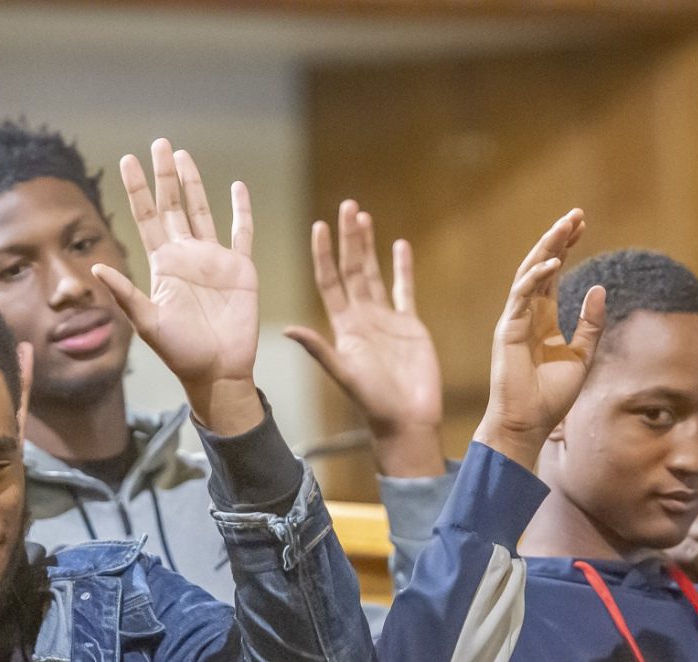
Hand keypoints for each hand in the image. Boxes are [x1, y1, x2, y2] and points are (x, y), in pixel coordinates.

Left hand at [93, 139, 261, 433]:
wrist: (218, 371)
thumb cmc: (181, 353)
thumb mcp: (148, 323)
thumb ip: (125, 295)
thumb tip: (95, 268)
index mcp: (163, 265)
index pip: (146, 217)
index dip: (137, 189)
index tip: (127, 159)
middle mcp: (186, 256)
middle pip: (173, 206)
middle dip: (165, 176)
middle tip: (159, 144)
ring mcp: (214, 260)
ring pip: (202, 211)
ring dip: (194, 184)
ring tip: (183, 156)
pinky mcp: (241, 269)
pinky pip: (242, 232)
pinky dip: (241, 210)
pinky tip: (237, 187)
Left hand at [285, 201, 444, 476]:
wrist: (405, 419)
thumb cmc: (373, 402)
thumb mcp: (342, 373)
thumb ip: (319, 349)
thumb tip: (287, 329)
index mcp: (343, 326)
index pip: (330, 281)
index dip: (323, 254)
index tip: (319, 226)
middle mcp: (361, 318)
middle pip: (352, 269)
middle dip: (349, 238)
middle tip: (348, 206)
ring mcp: (386, 320)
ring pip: (376, 274)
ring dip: (370, 246)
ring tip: (364, 217)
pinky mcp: (410, 325)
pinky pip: (405, 290)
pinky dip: (403, 268)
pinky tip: (400, 245)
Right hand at [473, 210, 604, 471]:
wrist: (527, 424)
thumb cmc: (551, 398)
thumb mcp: (582, 356)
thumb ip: (591, 324)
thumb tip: (600, 289)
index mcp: (542, 320)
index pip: (553, 275)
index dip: (565, 249)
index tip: (581, 226)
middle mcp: (526, 315)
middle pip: (541, 267)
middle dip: (558, 240)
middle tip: (576, 215)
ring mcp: (514, 320)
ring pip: (529, 274)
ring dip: (547, 249)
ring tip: (565, 226)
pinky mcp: (508, 330)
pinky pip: (521, 297)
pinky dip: (536, 279)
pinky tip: (554, 263)